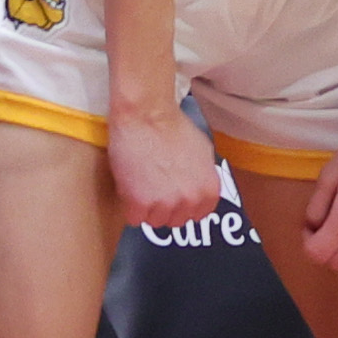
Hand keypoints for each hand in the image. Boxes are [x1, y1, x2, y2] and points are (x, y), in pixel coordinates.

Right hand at [108, 102, 220, 231]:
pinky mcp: (140, 204)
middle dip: (164, 207)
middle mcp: (190, 201)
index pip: (197, 215)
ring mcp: (165, 205)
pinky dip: (129, 205)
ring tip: (141, 183)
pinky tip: (131, 185)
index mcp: (208, 191)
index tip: (173, 194)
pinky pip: (134, 218)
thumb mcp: (203, 152)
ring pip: (153, 221)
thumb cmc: (174, 127)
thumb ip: (203, 176)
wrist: (148, 116)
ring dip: (146, 207)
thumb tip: (198, 188)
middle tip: (154, 186)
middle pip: (175, 221)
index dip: (183, 205)